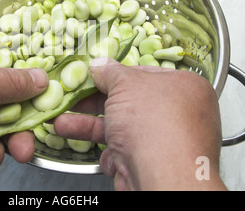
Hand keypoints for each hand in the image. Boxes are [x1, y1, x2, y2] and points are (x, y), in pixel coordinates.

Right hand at [54, 58, 226, 190]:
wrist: (162, 179)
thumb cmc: (154, 123)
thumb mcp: (125, 84)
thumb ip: (109, 72)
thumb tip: (100, 64)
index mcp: (184, 86)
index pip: (144, 73)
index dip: (114, 74)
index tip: (92, 75)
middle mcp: (178, 114)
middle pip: (128, 102)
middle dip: (93, 102)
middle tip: (71, 97)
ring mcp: (165, 141)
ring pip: (120, 128)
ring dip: (88, 125)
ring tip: (61, 123)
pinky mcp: (151, 164)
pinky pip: (124, 151)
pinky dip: (108, 152)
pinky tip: (100, 153)